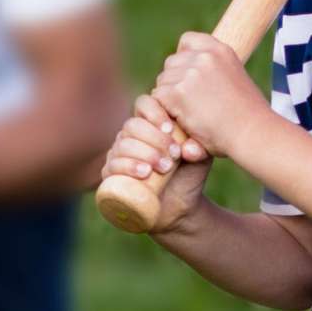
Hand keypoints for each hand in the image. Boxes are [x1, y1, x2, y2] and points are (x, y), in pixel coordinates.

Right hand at [103, 99, 210, 235]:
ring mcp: (118, 154)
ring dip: (144, 153)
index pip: (144, 104)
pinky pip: (112, 165)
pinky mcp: (111, 175)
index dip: (154, 112)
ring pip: (123, 144)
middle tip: (174, 155)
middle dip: (154, 139)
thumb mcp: (200, 156)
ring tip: (164, 168)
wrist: (181, 206)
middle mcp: (130, 135)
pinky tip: (144, 172)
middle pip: (133, 125)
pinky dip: (128, 166)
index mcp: (150, 123)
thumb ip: (200, 145)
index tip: (170, 129)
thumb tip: (187, 148)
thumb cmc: (190, 175)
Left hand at [147, 31, 268, 156]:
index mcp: (221, 50)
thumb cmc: (248, 117)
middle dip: (175, 82)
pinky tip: (184, 122)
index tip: (189, 76)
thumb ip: (214, 72)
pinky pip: (158, 98)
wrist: (253, 133)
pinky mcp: (178, 92)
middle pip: (171, 63)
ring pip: (163, 82)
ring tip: (191, 116)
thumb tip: (192, 77)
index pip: (188, 40)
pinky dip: (166, 112)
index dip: (183, 58)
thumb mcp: (236, 80)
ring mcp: (190, 73)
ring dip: (170, 99)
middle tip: (191, 105)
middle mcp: (204, 57)